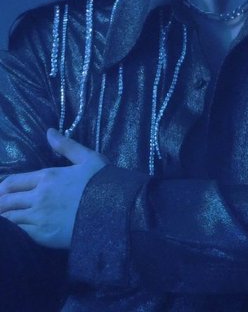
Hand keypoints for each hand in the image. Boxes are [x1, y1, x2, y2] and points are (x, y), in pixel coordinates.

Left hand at [0, 129, 107, 248]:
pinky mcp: (43, 236)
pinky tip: (11, 233)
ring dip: (3, 218)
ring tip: (2, 221)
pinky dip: (12, 231)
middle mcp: (39, 196)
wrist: (116, 211)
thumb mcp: (88, 158)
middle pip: (6, 200)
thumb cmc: (103, 183)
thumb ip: (66, 146)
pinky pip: (19, 233)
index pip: (13, 182)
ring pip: (9, 218)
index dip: (1, 188)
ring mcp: (39, 217)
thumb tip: (49, 131)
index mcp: (48, 176)